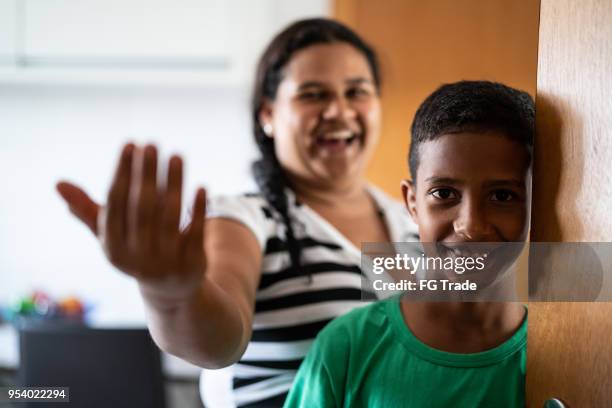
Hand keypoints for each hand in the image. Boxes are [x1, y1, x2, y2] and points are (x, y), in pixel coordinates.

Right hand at [56, 143, 206, 303]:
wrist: (171, 292)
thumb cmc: (137, 251)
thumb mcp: (113, 236)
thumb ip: (88, 210)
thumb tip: (58, 183)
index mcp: (113, 247)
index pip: (116, 203)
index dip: (123, 173)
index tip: (131, 144)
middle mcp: (137, 256)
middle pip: (143, 207)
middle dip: (147, 173)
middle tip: (152, 144)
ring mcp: (166, 262)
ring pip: (169, 217)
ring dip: (174, 183)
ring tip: (176, 155)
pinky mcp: (191, 264)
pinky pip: (195, 233)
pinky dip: (198, 209)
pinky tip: (201, 186)